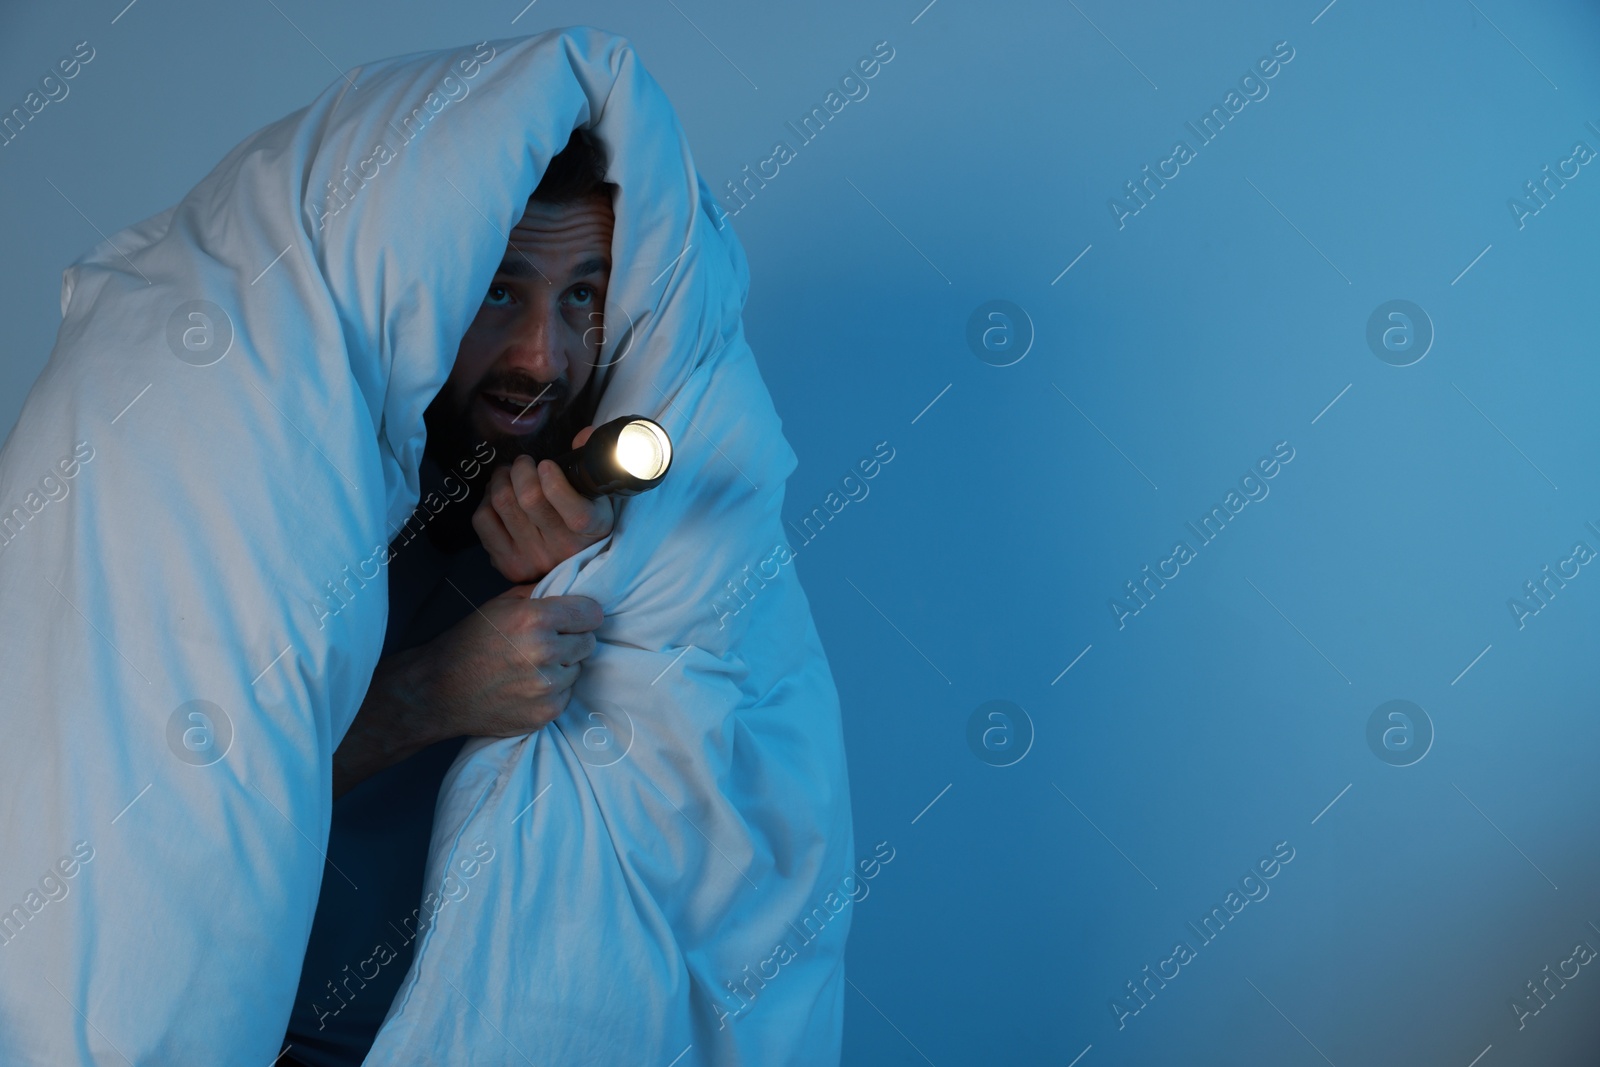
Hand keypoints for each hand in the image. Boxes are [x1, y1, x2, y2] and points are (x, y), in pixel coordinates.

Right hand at [332, 590, 602, 795]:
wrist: (438, 690)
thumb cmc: (468, 642)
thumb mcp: (500, 604)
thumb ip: (539, 594)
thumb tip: (572, 589)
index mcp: (536, 619)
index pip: (592, 613)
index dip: (582, 615)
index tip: (573, 619)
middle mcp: (545, 652)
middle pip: (588, 642)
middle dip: (571, 640)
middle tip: (545, 644)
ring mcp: (547, 686)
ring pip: (577, 669)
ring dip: (562, 667)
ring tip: (530, 667)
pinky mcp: (546, 712)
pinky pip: (566, 694)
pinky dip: (553, 691)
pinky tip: (526, 686)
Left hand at [473, 426, 612, 582]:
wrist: (570, 565)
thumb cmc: (584, 523)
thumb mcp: (597, 496)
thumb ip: (591, 463)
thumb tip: (584, 434)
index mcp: (592, 529)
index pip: (575, 513)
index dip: (555, 483)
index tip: (546, 465)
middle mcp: (562, 548)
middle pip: (529, 498)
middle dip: (521, 468)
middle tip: (524, 463)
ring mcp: (533, 558)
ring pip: (502, 503)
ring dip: (501, 479)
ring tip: (508, 474)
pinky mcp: (507, 563)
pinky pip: (483, 520)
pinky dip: (486, 500)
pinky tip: (496, 496)